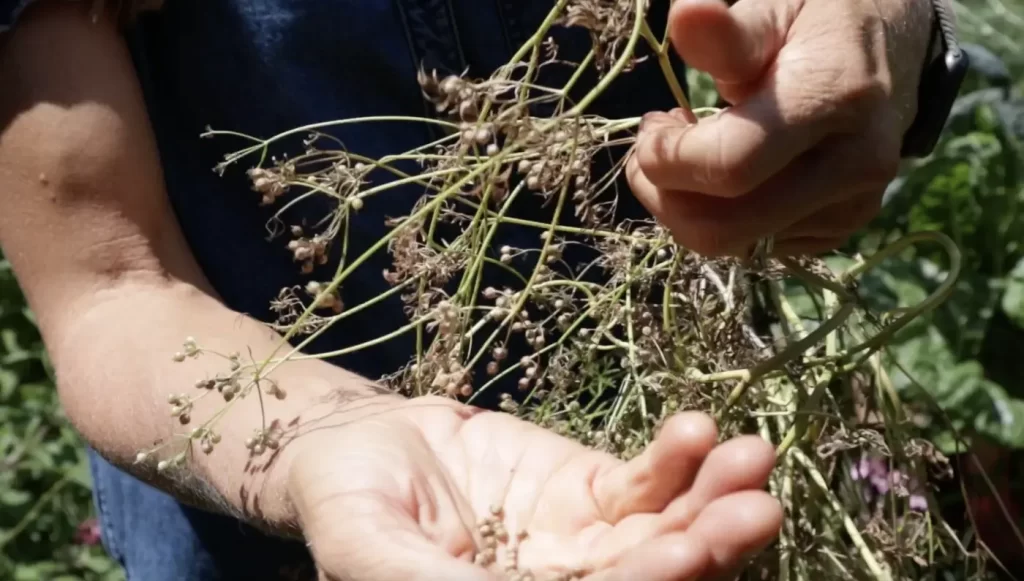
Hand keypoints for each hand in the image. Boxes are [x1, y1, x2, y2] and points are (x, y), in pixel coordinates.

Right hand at [287, 396, 780, 580]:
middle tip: (756, 505)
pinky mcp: (591, 490)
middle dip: (706, 544)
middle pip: (652, 578)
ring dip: (710, 497)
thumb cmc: (346, 504)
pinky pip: (645, 481)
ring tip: (749, 456)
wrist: (356, 445)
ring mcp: (586, 546)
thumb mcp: (372, 551)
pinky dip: (676, 458)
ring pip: (664, 529)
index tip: (688, 548)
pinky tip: (701, 430)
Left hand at [628, 0, 935, 256]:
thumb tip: (686, 16)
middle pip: (724, 227)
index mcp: (834, 101)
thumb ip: (726, 31)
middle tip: (652, 149)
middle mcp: (852, 166)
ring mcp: (851, 207)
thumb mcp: (773, 10)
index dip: (667, 158)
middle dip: (664, 195)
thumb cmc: (815, 23)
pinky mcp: (840, 230)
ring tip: (688, 152)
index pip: (728, 167)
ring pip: (734, 244)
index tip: (651, 125)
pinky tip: (724, 173)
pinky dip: (721, 218)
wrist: (890, 48)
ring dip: (687, 207)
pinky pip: (756, 247)